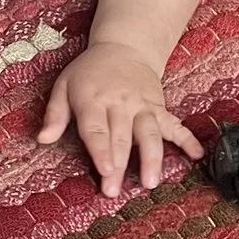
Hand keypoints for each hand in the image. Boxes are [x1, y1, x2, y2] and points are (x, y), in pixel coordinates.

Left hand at [38, 42, 204, 198]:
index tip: (105, 171)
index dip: (101, 151)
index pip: (97, 129)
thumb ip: (54, 114)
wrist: (124, 46)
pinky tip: (197, 155)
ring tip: (151, 181)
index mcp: (93, 99)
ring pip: (150, 132)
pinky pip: (174, 124)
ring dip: (152, 157)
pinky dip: (187, 139)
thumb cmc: (89, 72)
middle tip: (114, 191)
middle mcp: (120, 103)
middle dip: (119, 165)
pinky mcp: (159, 107)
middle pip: (121, 137)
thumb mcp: (64, 85)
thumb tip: (42, 139)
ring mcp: (142, 105)